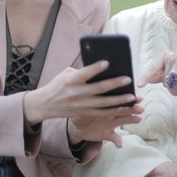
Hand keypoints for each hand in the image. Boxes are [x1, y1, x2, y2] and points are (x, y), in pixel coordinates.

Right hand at [23, 61, 142, 144]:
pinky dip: (113, 110)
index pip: (84, 74)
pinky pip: (101, 112)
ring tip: (132, 96)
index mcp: (71, 81)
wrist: (44, 105)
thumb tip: (101, 68)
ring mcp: (81, 105)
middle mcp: (76, 94)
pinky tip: (124, 107)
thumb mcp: (66, 74)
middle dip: (114, 84)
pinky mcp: (84, 113)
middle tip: (128, 79)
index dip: (95, 68)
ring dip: (119, 100)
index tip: (107, 62)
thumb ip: (82, 71)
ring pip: (103, 103)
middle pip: (98, 89)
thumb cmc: (57, 85)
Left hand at [67, 96, 143, 146]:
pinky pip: (114, 138)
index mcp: (107, 105)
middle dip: (133, 108)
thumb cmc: (82, 110)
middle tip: (141, 108)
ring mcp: (111, 123)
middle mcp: (112, 113)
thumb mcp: (84, 104)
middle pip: (124, 109)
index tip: (138, 98)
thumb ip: (90, 98)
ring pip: (123, 120)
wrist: (77, 124)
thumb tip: (95, 88)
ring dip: (131, 120)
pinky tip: (120, 144)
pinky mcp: (107, 133)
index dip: (129, 99)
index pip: (119, 100)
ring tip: (139, 119)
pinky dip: (118, 141)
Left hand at [138, 51, 176, 95]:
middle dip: (172, 87)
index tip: (140, 85)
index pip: (153, 68)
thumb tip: (149, 78)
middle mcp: (172, 56)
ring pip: (172, 84)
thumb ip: (163, 75)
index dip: (146, 77)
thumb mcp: (176, 72)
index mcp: (167, 56)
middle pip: (164, 81)